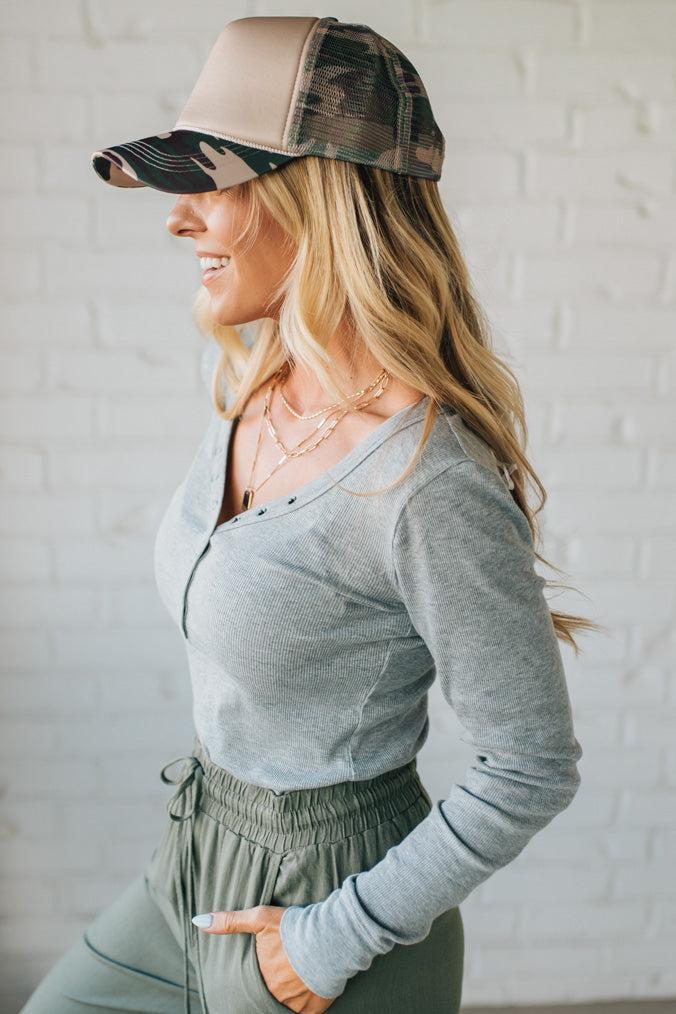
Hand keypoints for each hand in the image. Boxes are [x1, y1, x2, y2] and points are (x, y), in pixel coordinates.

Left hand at [192, 905, 336, 1012]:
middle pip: (268, 996)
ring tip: (293, 981)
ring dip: (287, 996)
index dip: (258, 979)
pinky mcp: (314, 1009)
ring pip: (285, 1006)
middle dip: (273, 987)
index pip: (252, 986)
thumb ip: (230, 922)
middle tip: (282, 975)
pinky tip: (305, 992)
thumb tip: (198, 922)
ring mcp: (295, 1005)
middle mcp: (276, 994)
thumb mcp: (260, 919)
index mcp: (261, 977)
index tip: (265, 973)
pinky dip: (302, 1006)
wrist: (331, 935)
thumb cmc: (294, 927)